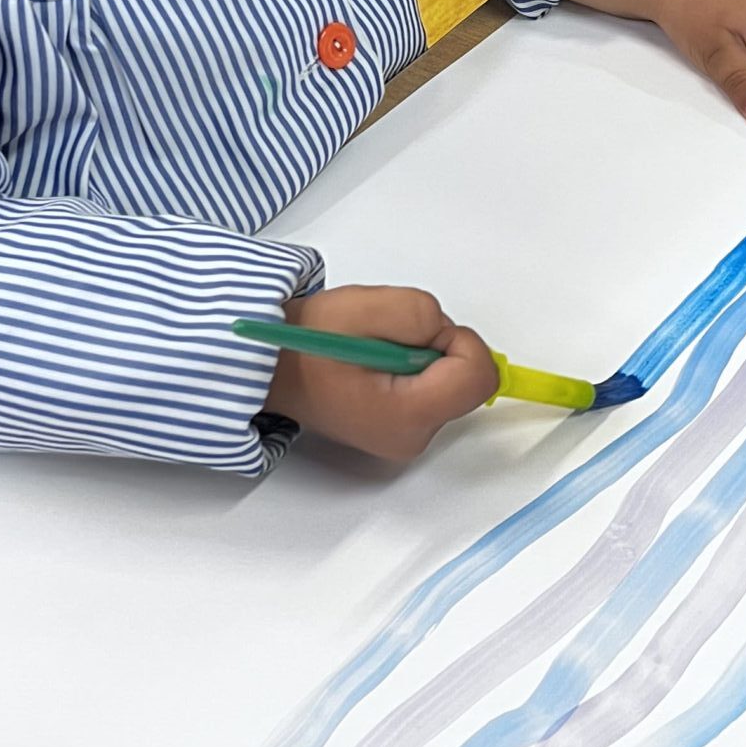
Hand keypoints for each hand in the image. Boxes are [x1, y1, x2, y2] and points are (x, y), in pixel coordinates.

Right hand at [264, 284, 497, 461]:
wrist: (268, 370)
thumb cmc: (303, 345)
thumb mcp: (364, 307)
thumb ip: (420, 314)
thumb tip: (445, 332)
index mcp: (406, 415)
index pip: (478, 375)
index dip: (457, 340)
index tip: (417, 330)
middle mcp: (411, 437)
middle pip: (465, 380)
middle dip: (434, 346)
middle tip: (384, 338)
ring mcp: (406, 439)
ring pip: (448, 381)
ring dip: (420, 354)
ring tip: (371, 348)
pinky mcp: (400, 430)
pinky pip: (431, 389)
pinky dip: (411, 368)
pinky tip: (372, 363)